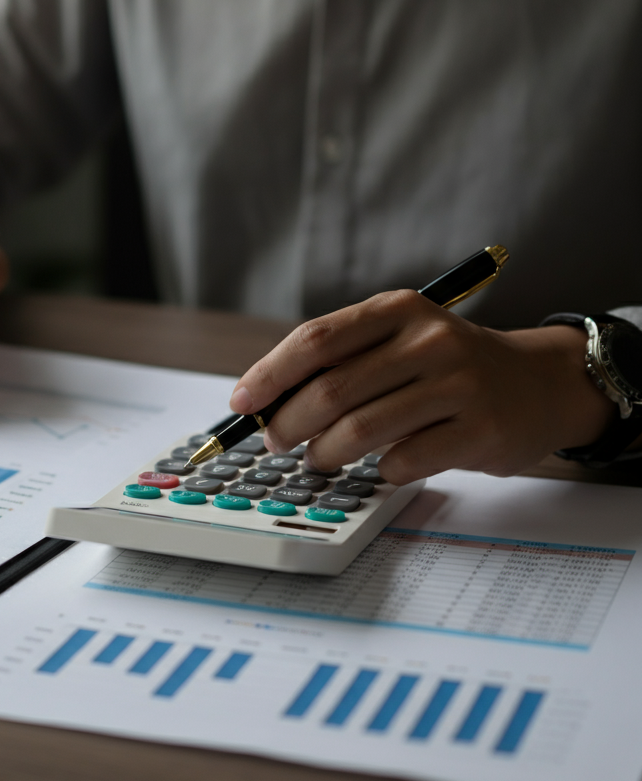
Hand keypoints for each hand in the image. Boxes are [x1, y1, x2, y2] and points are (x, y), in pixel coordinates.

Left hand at [228, 290, 615, 483]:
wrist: (537, 384)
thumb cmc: (446, 366)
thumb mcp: (397, 341)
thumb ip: (339, 362)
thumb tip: (264, 403)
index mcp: (398, 310)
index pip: (316, 339)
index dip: (269, 375)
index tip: (242, 404)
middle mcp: (429, 340)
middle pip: (331, 389)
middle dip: (288, 423)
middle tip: (275, 442)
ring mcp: (459, 384)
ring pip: (361, 430)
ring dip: (325, 452)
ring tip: (319, 458)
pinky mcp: (480, 430)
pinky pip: (403, 461)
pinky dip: (379, 470)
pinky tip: (380, 465)